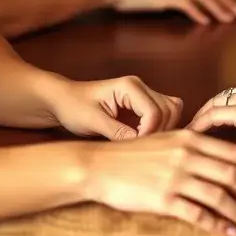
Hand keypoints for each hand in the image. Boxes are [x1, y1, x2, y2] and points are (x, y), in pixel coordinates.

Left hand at [46, 76, 183, 140]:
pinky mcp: (142, 104)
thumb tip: (139, 146)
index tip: (135, 149)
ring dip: (164, 129)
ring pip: (171, 110)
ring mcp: (143, 94)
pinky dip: (161, 128)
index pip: (155, 112)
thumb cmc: (74, 107)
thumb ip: (117, 132)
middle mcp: (140, 87)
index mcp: (129, 86)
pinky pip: (164, 114)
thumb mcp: (93, 121)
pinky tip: (144, 141)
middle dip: (160, 132)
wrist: (64, 100)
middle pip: (169, 109)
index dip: (150, 134)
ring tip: (144, 145)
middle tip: (141, 148)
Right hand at [82, 130, 235, 235]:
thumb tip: (221, 158)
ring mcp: (176, 178)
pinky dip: (218, 225)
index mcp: (191, 139)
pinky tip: (230, 234)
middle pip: (234, 175)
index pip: (235, 154)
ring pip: (220, 197)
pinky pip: (198, 214)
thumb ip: (193, 145)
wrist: (100, 166)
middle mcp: (187, 156)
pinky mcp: (164, 199)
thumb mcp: (167, 140)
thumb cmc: (132, 155)